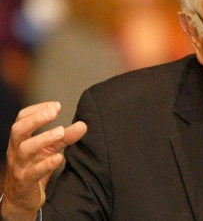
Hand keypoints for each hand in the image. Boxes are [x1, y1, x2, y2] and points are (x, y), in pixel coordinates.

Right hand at [1, 102, 86, 219]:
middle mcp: (16, 150)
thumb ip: (66, 137)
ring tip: (61, 131)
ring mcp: (19, 166)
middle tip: (54, 112)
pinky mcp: (25, 182)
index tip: (56, 105)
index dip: (37, 109)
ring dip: (43, 138)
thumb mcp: (51, 149)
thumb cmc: (36, 167)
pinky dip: (46, 164)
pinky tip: (59, 158)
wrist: (22, 198)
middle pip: (18, 130)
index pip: (21, 118)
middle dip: (36, 119)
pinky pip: (33, 172)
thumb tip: (83, 124)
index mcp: (21, 140)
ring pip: (24, 149)